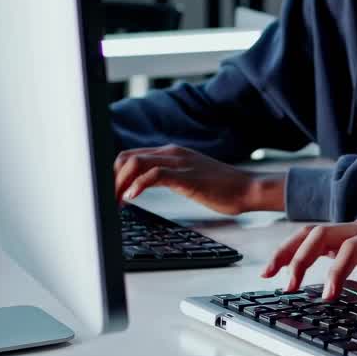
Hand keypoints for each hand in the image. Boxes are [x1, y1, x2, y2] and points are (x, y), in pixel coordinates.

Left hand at [113, 144, 267, 214]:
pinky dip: (137, 186)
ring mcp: (180, 162)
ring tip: (116, 203)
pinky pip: (154, 175)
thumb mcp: (188, 178)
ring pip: (136, 163)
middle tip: (108, 201)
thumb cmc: (222, 188)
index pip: (131, 155)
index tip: (109, 194)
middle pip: (127, 157)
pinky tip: (132, 198)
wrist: (248, 189)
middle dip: (112, 179)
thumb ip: (168, 177)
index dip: (114, 174)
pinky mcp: (186, 175)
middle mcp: (173, 152)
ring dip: (119, 184)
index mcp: (172, 152)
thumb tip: (143, 186)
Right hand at [262, 218, 356, 295]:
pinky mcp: (344, 237)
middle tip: (290, 287)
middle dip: (301, 258)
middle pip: (322, 233)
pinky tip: (277, 268)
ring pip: (312, 232)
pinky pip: (313, 240)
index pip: (352, 247)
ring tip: (269, 274)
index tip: (329, 296)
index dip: (337, 269)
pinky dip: (292, 251)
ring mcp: (351, 229)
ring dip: (289, 250)